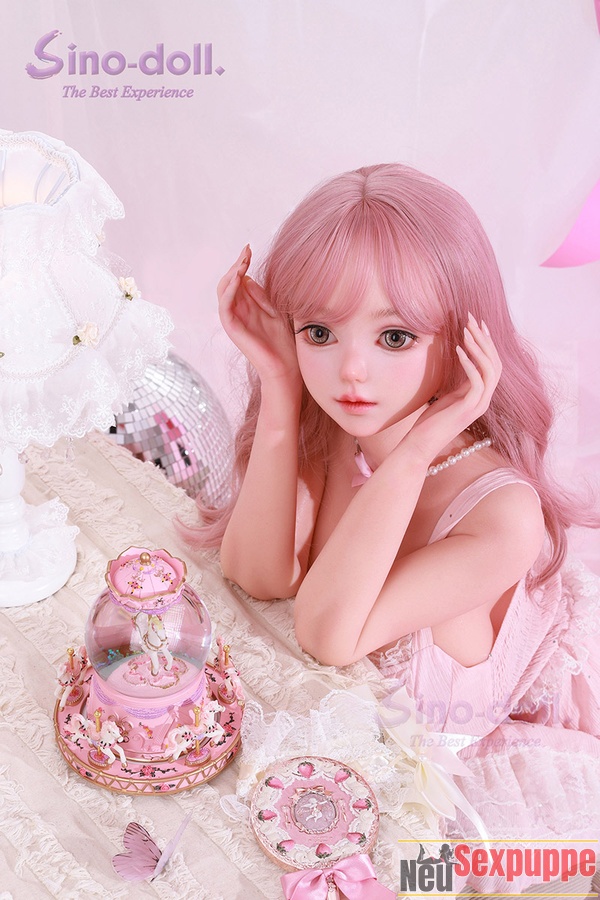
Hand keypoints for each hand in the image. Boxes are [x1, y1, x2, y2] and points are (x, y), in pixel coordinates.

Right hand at [217, 246, 301, 384]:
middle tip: (246, 251)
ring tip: (242, 262)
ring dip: (231, 274)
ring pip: (223, 291)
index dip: (242, 263)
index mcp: (247, 306)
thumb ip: (261, 296)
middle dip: (236, 264)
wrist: (286, 367)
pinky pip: (224, 306)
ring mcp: (234, 320)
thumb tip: (249, 278)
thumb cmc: (284, 343)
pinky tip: (238, 278)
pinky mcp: (233, 329)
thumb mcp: (274, 311)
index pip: (238, 279)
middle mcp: (237, 311)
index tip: (250, 249)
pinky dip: (229, 291)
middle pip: (228, 281)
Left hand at [405, 313, 501, 460]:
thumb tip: (458, 358)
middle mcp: (484, 399)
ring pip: (491, 371)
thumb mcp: (447, 395)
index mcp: (480, 395)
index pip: (492, 364)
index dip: (487, 342)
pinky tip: (458, 349)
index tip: (477, 323)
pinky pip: (477, 381)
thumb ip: (458, 381)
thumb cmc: (430, 420)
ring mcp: (479, 405)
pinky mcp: (469, 409)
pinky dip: (470, 363)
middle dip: (485, 339)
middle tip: (472, 320)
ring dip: (479, 348)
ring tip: (466, 331)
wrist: (421, 444)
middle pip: (495, 363)